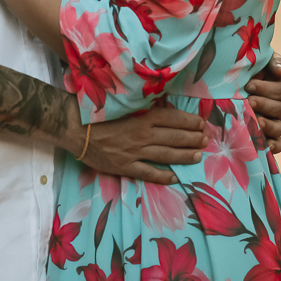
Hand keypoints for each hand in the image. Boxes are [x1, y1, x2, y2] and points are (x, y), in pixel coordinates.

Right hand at [79, 107, 207, 184]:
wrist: (75, 129)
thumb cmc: (96, 112)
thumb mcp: (122, 103)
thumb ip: (141, 106)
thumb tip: (159, 102)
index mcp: (142, 117)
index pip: (172, 119)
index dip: (189, 122)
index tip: (200, 124)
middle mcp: (142, 135)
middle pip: (174, 137)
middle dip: (192, 138)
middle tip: (205, 140)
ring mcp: (135, 153)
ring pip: (166, 154)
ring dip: (184, 155)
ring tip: (198, 155)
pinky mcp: (125, 167)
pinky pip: (148, 173)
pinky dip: (163, 176)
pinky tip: (175, 177)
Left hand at [245, 52, 280, 153]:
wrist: (245, 80)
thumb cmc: (257, 68)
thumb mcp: (266, 60)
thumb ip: (274, 62)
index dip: (267, 88)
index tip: (249, 85)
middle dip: (264, 104)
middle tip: (249, 100)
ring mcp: (280, 122)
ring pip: (279, 127)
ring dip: (268, 125)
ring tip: (257, 120)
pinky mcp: (273, 135)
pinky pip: (278, 144)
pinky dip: (273, 146)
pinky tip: (264, 145)